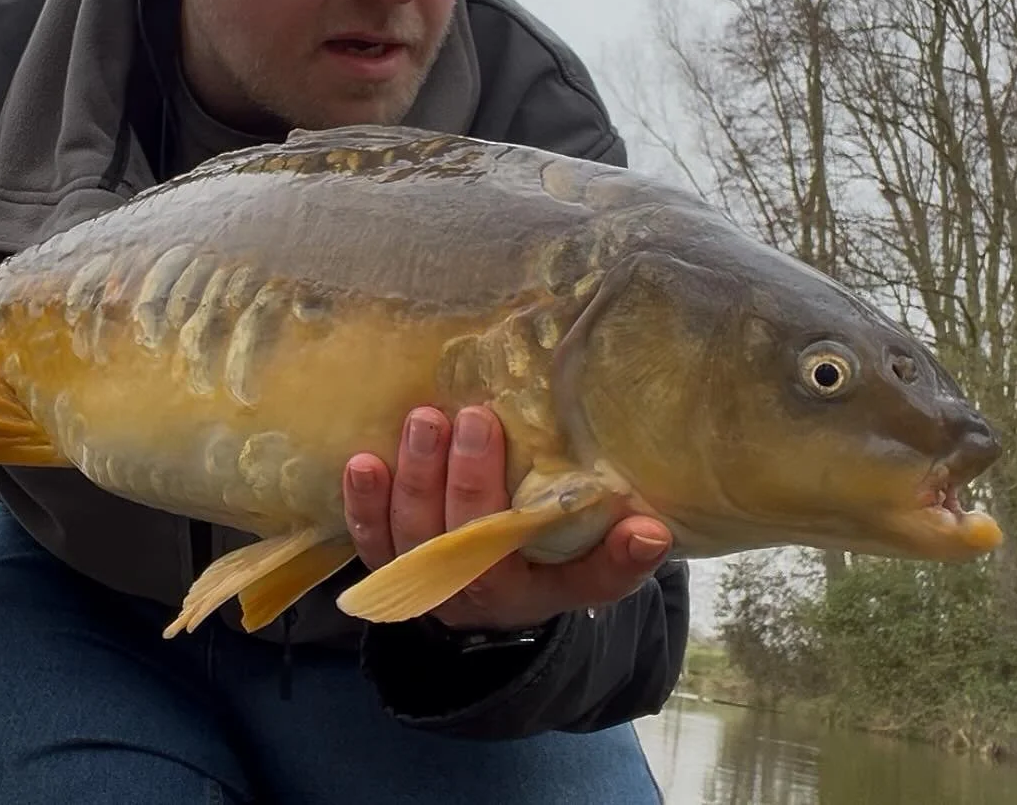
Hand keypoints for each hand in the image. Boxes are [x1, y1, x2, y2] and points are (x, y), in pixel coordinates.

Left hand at [342, 404, 671, 631]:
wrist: (469, 598)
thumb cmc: (533, 561)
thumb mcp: (580, 565)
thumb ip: (615, 553)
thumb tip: (654, 531)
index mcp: (536, 593)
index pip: (581, 579)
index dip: (611, 558)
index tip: (640, 527)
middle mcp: (478, 595)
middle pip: (474, 544)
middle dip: (472, 481)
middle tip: (474, 418)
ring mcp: (426, 582)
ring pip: (416, 537)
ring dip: (417, 478)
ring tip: (424, 420)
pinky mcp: (385, 565)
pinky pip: (369, 540)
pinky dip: (365, 503)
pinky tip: (363, 461)